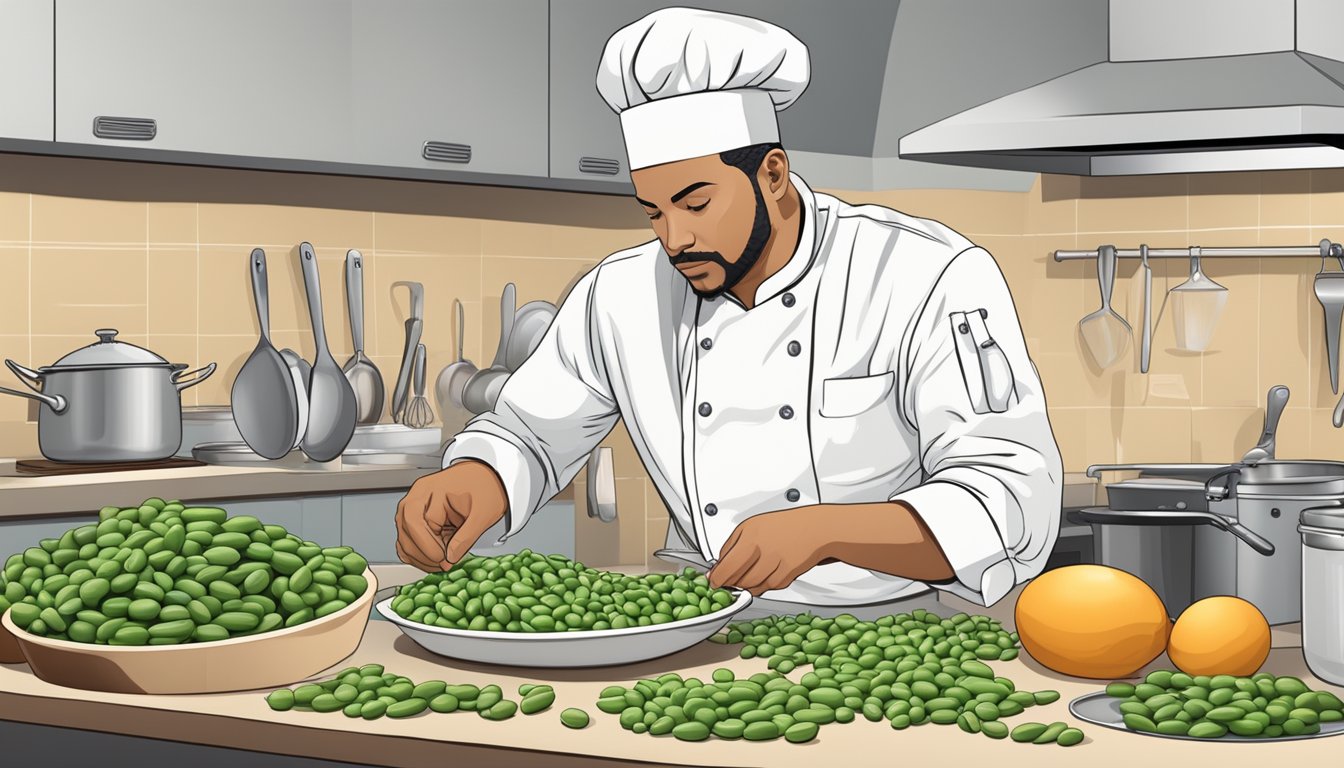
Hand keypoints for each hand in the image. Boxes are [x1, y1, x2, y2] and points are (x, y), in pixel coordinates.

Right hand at [394, 460, 506, 571]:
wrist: (485, 478)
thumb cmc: (484, 488)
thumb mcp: (482, 514)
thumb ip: (465, 538)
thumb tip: (450, 558)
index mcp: (429, 490)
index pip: (417, 526)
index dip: (431, 548)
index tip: (446, 561)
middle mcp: (416, 498)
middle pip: (406, 534)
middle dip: (426, 555)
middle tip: (446, 565)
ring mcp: (412, 509)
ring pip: (404, 541)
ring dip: (421, 558)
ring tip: (443, 563)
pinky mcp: (414, 519)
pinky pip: (407, 542)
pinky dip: (418, 555)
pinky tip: (435, 560)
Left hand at [706, 505, 829, 595]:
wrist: (813, 528)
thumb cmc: (782, 526)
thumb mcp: (750, 527)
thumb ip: (730, 546)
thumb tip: (717, 567)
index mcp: (750, 536)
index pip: (726, 566)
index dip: (717, 579)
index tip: (714, 582)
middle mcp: (763, 550)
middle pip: (738, 580)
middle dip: (731, 583)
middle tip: (730, 580)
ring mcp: (776, 564)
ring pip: (752, 587)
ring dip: (747, 586)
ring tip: (751, 573)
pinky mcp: (788, 575)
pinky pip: (768, 588)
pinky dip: (764, 584)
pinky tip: (767, 572)